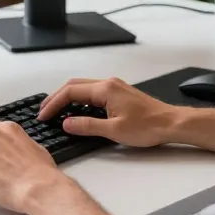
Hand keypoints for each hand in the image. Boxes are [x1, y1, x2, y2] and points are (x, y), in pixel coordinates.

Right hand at [38, 77, 177, 147]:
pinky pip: (92, 91)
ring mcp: (114, 87)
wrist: (171, 123)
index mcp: (105, 89)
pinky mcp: (119, 93)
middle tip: (44, 111)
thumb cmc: (148, 126)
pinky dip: (79, 98)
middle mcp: (108, 83)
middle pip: (73, 85)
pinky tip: (76, 109)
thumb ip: (87, 126)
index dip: (54, 104)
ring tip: (55, 110)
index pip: (70, 92)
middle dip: (56, 98)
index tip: (44, 116)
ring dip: (67, 97)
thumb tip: (66, 123)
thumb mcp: (114, 130)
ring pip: (83, 87)